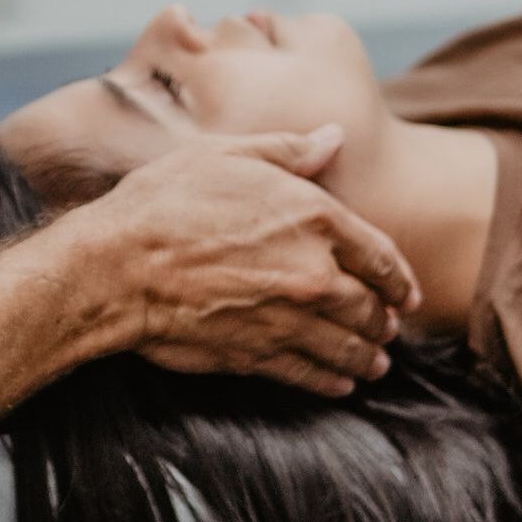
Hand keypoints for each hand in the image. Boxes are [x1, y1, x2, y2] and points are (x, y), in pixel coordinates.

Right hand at [63, 127, 420, 394]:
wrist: (117, 267)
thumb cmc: (163, 202)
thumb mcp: (225, 155)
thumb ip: (288, 151)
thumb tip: (335, 137)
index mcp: (315, 217)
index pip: (380, 255)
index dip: (397, 278)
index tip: (404, 293)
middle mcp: (314, 272)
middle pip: (369, 307)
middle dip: (383, 320)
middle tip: (388, 328)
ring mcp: (289, 320)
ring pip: (347, 346)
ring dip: (367, 356)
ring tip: (375, 363)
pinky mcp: (258, 355)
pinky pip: (310, 374)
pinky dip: (332, 381)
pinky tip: (340, 383)